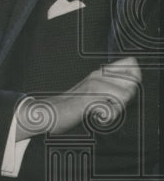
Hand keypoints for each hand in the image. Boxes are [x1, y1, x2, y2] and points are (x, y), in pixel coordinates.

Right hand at [16, 57, 141, 139]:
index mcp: (99, 73)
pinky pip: (111, 108)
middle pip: (133, 80)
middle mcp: (97, 75)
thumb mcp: (93, 91)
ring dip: (117, 109)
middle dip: (127, 97)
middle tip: (111, 104)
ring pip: (124, 95)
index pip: (130, 63)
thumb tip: (131, 86)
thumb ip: (110, 86)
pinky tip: (96, 116)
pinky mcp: (87, 98)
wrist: (47, 112)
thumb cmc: (70, 106)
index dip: (133, 79)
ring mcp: (92, 86)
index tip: (122, 91)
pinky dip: (107, 117)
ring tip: (102, 111)